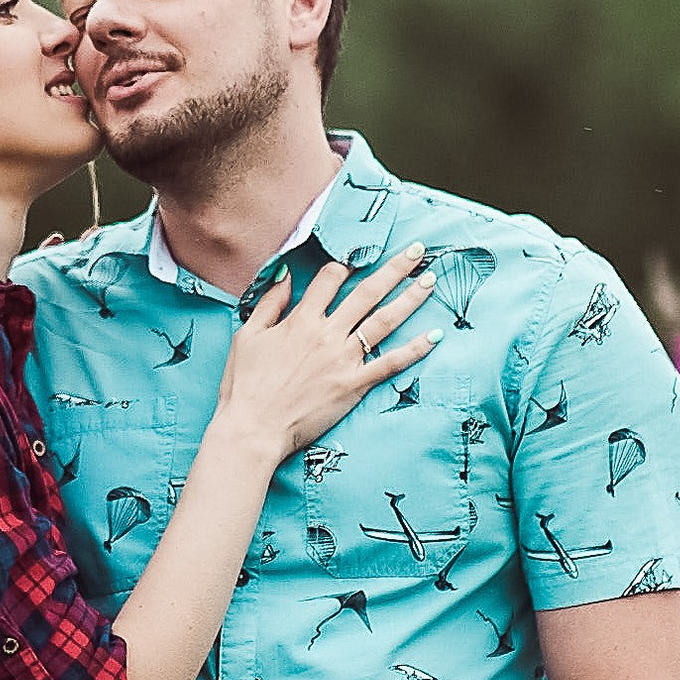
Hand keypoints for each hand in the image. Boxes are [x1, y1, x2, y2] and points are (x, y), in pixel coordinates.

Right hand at [209, 249, 436, 461]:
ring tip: (430, 280)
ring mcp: (343, 360)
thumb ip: (269, 304)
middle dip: (395, 268)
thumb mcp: (248, 336)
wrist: (253, 429)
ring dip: (410, 298)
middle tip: (418, 250)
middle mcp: (327, 334)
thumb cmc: (244, 385)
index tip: (359, 257)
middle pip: (367, 292)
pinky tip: (434, 335)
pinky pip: (390, 363)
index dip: (345, 265)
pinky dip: (414, 349)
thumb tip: (285, 276)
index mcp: (300, 320)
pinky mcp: (354, 385)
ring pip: (384, 321)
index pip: (330, 279)